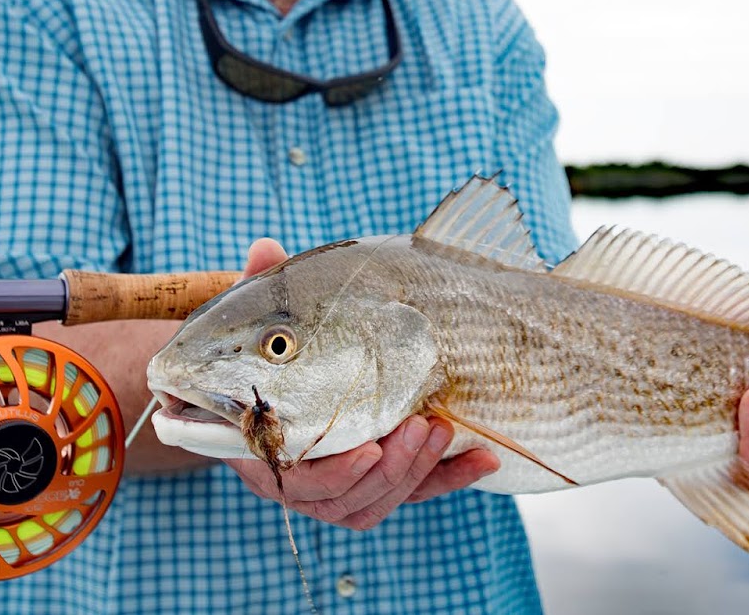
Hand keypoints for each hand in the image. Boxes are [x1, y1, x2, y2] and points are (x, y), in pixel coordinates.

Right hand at [223, 239, 500, 529]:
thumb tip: (264, 248)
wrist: (303, 358)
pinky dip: (451, 478)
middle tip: (421, 426)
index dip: (335, 471)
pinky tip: (484, 457)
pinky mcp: (382, 482)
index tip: (371, 447)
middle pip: (344, 499)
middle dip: (390, 469)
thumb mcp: (272, 310)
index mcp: (265, 446)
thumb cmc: (283, 337)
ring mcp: (342, 484)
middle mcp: (300, 477)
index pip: (297, 479)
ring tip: (445, 429)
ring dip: (417, 471)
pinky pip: (416, 493)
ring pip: (378, 501)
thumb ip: (267, 288)